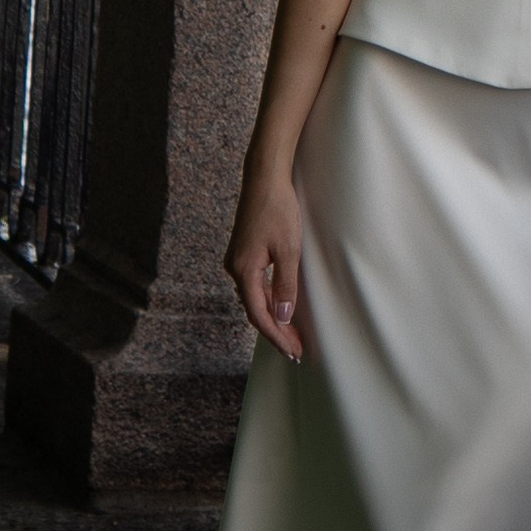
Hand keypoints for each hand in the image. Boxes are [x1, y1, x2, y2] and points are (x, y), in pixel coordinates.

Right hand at [226, 161, 304, 362]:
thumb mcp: (289, 249)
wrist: (264, 178)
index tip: (293, 352)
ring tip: (291, 334)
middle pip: (255, 310)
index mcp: (244, 271)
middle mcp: (235, 269)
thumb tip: (283, 316)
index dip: (277, 336)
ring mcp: (237, 260)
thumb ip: (285, 285)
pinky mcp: (243, 252)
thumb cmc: (278, 210)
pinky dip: (267, 301)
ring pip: (254, 299)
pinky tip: (279, 306)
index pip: (260, 315)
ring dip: (272, 318)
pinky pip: (254, 286)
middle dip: (276, 332)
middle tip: (296, 350)